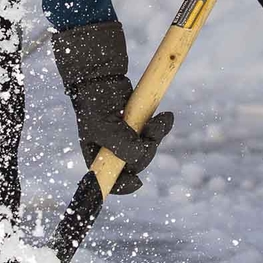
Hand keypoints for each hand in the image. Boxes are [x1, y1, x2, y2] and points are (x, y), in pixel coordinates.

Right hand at [52, 20, 173, 193]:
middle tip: (151, 130)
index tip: (137, 182)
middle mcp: (112, 152)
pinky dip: (163, 126)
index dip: (125, 186)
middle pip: (136, 164)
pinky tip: (167, 117)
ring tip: (161, 119)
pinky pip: (155, 134)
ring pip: (148, 149)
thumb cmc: (96, 103)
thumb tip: (144, 153)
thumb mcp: (105, 127)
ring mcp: (126, 139)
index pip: (111, 182)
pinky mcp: (138, 126)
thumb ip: (123, 146)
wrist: (102, 76)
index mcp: (98, 158)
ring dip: (157, 135)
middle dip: (147, 149)